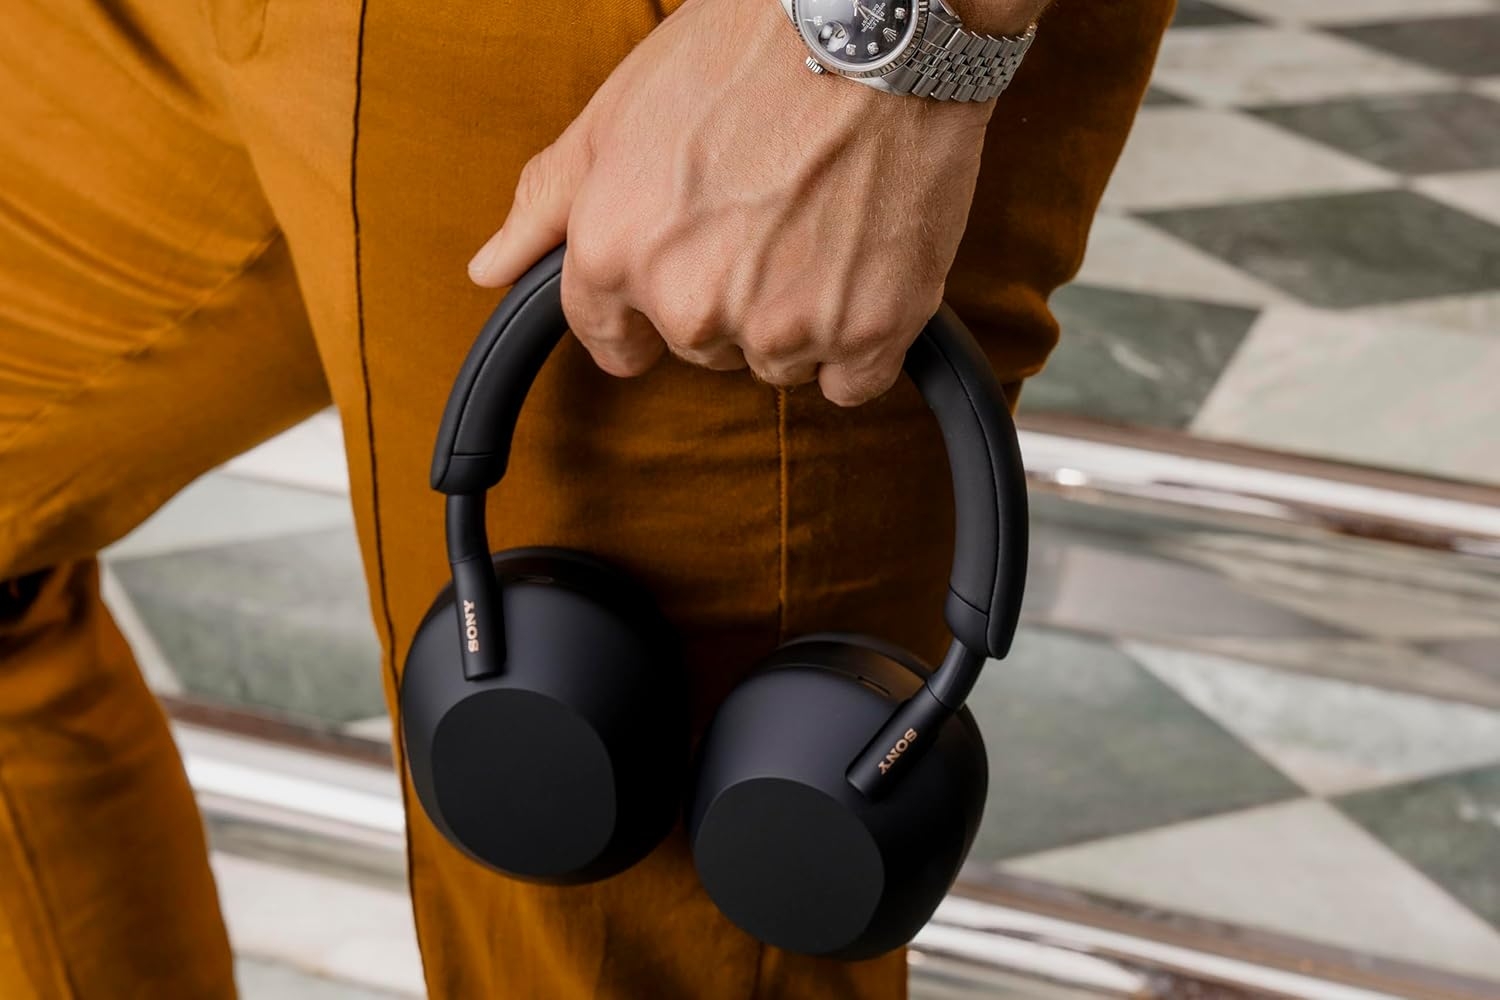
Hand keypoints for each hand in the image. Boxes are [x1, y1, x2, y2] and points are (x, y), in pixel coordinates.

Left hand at [467, 0, 996, 405]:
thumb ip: (547, 203)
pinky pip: (849, 380)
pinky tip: (862, 267)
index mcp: (616, 255)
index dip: (641, 312)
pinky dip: (859, 339)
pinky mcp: (867, 332)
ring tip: (819, 224)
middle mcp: (691, 305)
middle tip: (765, 213)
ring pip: (778, 362)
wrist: (873, 25)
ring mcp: (784, 326)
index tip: (676, 279)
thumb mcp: (617, 112)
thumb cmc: (745, 52)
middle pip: (702, 348)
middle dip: (727, 298)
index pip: (611, 341)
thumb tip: (489, 268)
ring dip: (796, 315)